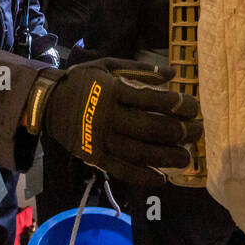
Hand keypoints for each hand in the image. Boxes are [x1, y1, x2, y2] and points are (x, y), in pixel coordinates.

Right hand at [40, 58, 199, 185]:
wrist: (47, 102)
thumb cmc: (83, 81)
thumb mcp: (108, 65)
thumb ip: (141, 69)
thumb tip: (172, 74)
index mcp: (114, 91)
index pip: (154, 101)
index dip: (179, 105)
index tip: (194, 108)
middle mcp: (109, 117)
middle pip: (151, 129)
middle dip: (180, 133)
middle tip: (197, 132)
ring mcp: (101, 139)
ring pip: (140, 153)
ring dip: (168, 157)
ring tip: (186, 158)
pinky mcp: (95, 157)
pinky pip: (123, 170)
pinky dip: (144, 176)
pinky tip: (162, 178)